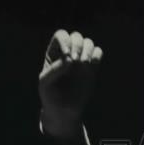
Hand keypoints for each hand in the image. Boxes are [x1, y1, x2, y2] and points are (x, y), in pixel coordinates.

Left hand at [38, 28, 101, 143]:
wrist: (63, 110)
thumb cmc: (50, 95)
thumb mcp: (45, 83)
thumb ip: (54, 69)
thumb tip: (70, 59)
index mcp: (53, 54)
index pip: (61, 35)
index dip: (66, 40)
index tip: (67, 54)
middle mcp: (67, 53)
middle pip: (76, 35)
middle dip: (77, 45)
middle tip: (75, 62)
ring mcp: (80, 59)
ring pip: (88, 42)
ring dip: (87, 51)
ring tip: (82, 65)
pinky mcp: (91, 66)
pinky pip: (98, 51)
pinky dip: (95, 56)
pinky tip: (89, 67)